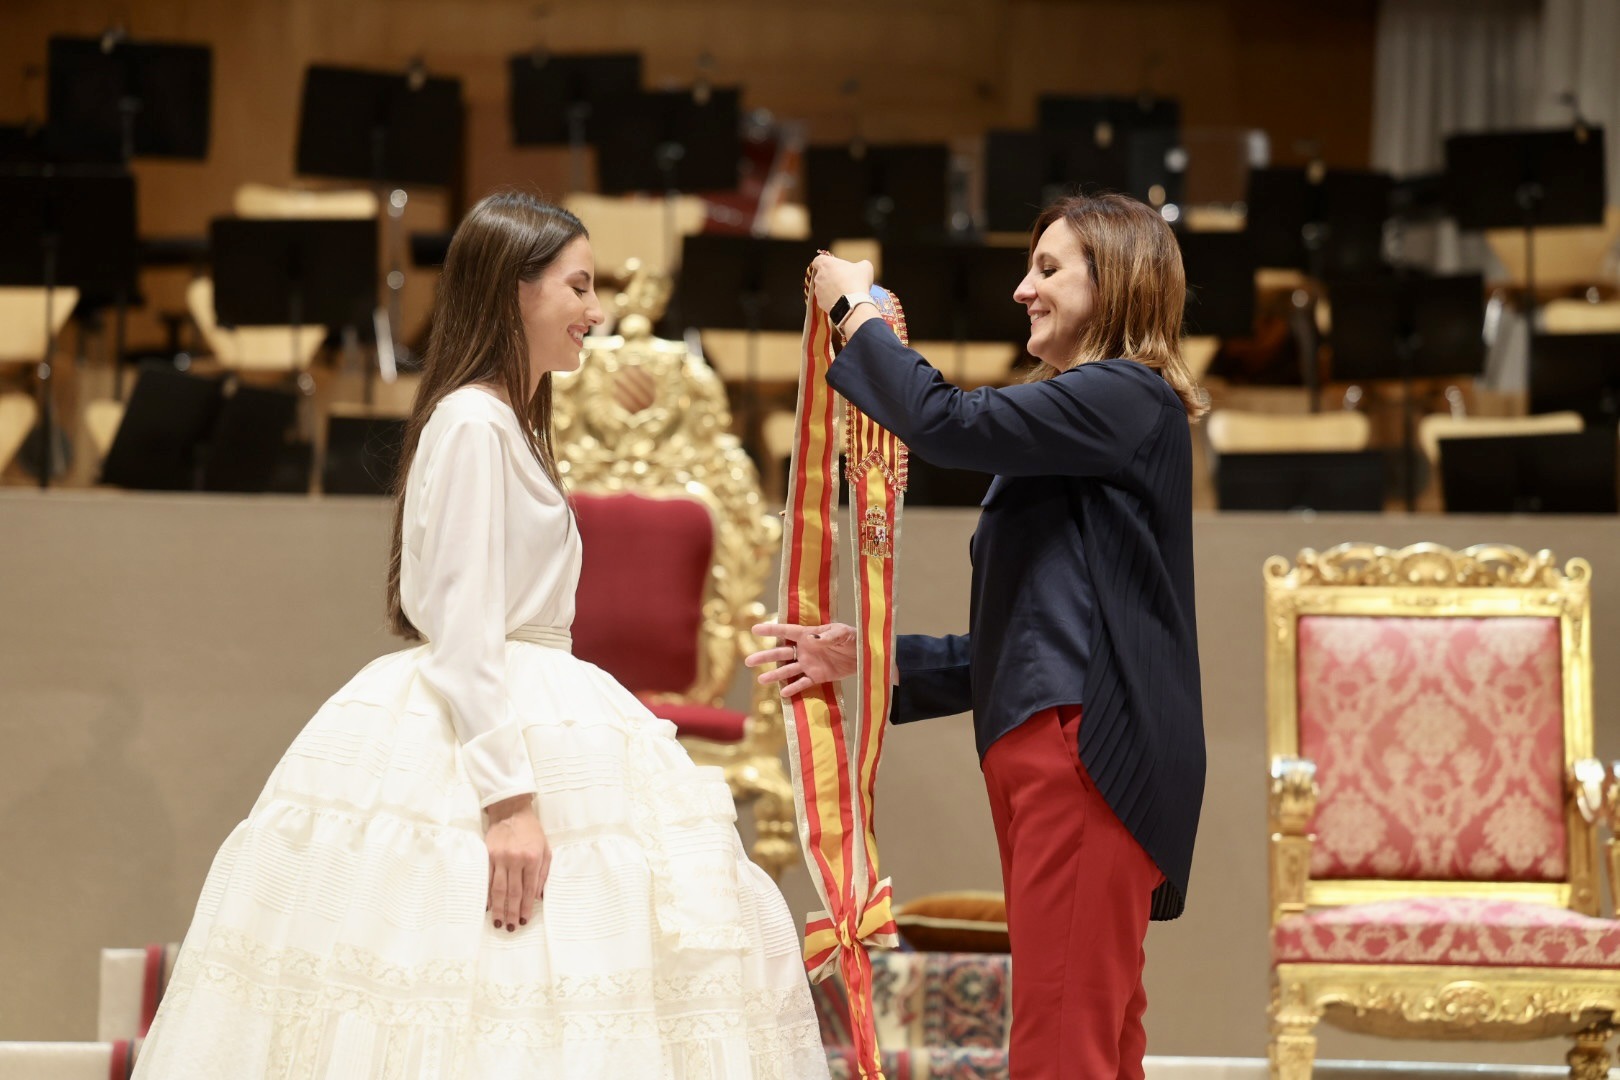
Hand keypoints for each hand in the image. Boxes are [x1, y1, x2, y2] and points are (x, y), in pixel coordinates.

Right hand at [484, 795, 549, 931]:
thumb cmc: (531, 832)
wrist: (511, 812)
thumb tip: (538, 897)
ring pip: (498, 889)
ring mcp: (500, 858)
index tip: (523, 920)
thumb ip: (543, 873)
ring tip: (498, 922)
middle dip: (511, 912)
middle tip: (509, 928)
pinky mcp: (488, 856)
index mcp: (533, 859)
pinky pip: (487, 879)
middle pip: (513, 892)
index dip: (526, 907)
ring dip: (498, 908)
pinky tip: (487, 906)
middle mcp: (516, 860)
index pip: (529, 889)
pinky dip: (487, 894)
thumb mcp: (545, 849)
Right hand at [746, 621, 857, 696]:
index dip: (770, 630)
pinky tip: (784, 694)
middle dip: (765, 656)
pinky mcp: (818, 676)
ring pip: (788, 670)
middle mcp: (805, 649)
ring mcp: (810, 664)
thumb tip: (812, 639)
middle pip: (781, 653)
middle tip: (749, 661)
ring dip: (775, 675)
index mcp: (808, 634)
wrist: (866, 655)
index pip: (786, 632)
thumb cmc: (854, 638)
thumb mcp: (843, 633)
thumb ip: (828, 636)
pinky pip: (803, 683)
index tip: (754, 630)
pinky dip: (794, 688)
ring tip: (760, 680)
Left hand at [810, 254, 874, 316]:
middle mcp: (819, 277)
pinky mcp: (820, 303)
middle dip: (830, 277)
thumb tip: (860, 267)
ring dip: (830, 289)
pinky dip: (831, 299)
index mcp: (826, 264)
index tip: (832, 266)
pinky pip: (825, 299)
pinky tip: (841, 301)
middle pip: (821, 274)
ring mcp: (818, 291)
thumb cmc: (857, 282)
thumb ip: (860, 264)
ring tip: (843, 292)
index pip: (818, 260)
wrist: (853, 305)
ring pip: (822, 288)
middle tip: (843, 280)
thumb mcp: (865, 267)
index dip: (825, 262)